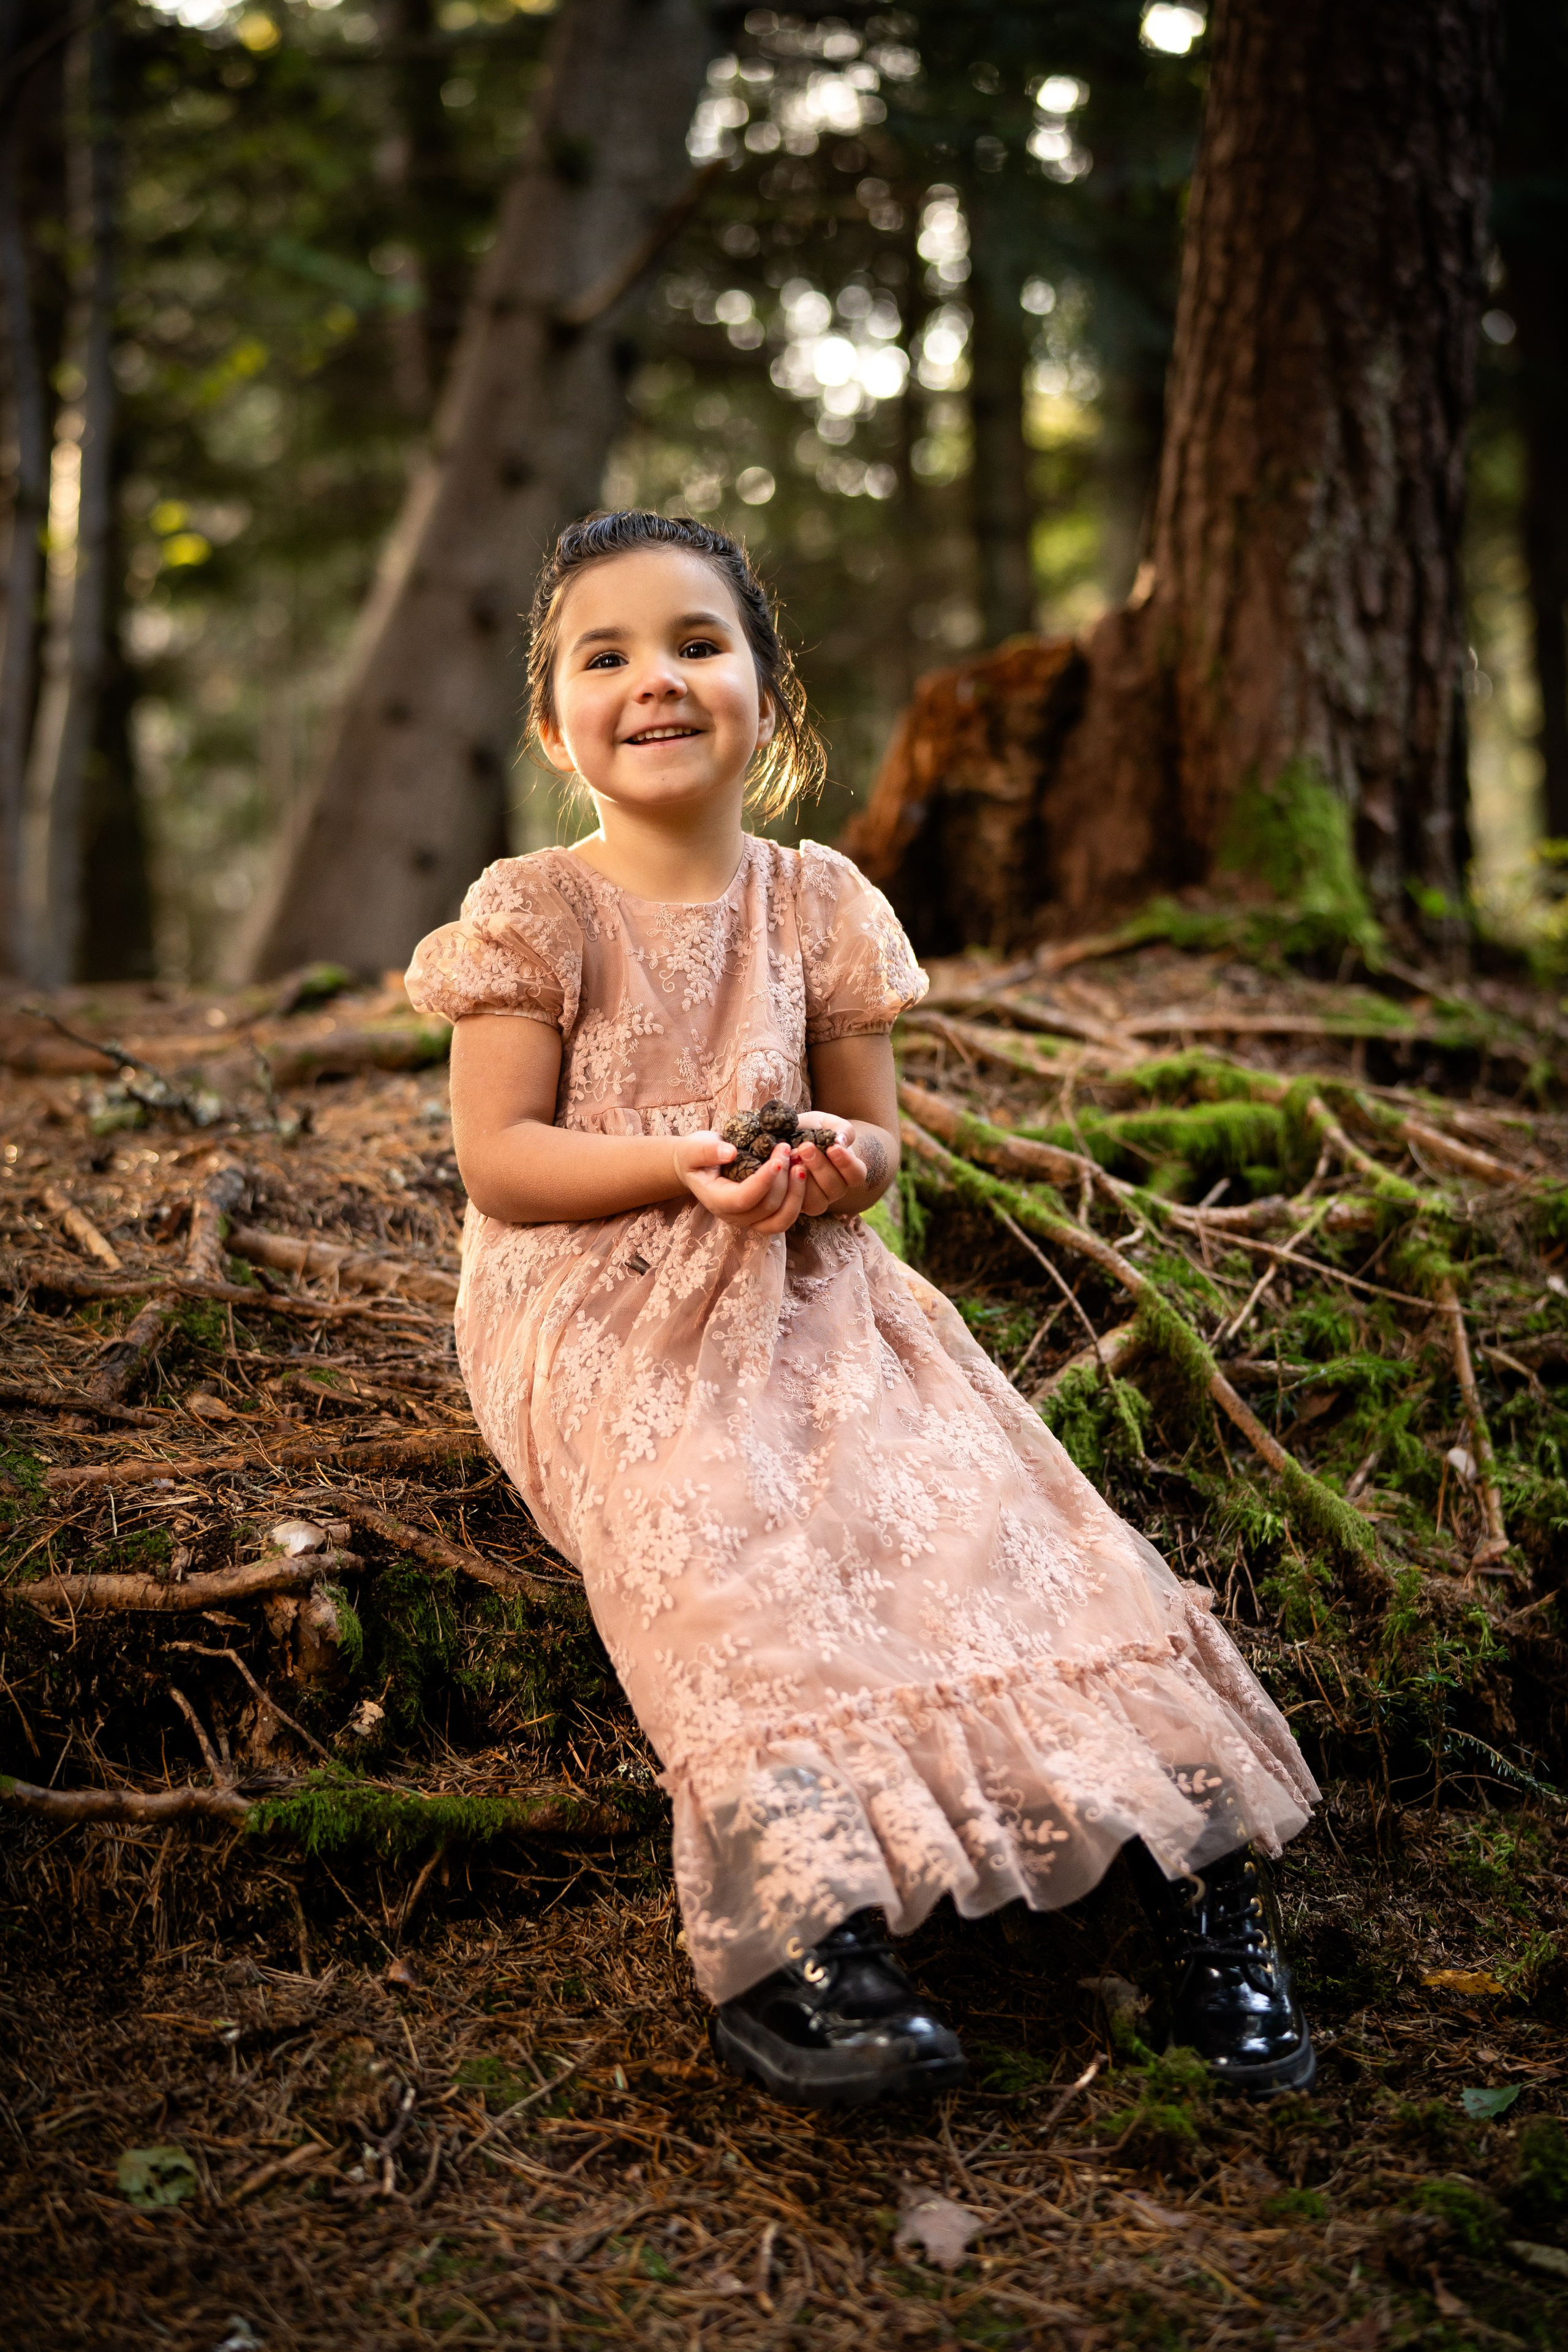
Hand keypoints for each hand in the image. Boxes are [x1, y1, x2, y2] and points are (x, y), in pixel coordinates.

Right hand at [672, 1130, 805, 1234]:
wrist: (699, 1165)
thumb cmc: (695, 1156)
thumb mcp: (693, 1149)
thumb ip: (706, 1151)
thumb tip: (729, 1153)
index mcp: (717, 1201)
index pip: (744, 1198)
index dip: (763, 1181)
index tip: (777, 1160)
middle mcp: (734, 1217)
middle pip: (767, 1207)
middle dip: (783, 1179)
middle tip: (788, 1149)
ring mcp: (751, 1220)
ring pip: (781, 1219)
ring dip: (796, 1193)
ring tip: (800, 1165)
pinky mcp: (764, 1216)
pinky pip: (786, 1217)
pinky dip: (798, 1198)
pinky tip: (801, 1174)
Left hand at [791, 1121, 869, 1216]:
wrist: (785, 1138)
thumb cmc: (811, 1130)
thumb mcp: (825, 1122)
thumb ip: (839, 1128)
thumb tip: (841, 1141)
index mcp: (847, 1171)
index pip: (857, 1174)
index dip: (847, 1164)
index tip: (833, 1147)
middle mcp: (835, 1189)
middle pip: (835, 1187)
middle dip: (819, 1166)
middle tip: (805, 1146)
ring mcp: (817, 1200)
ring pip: (817, 1201)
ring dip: (803, 1178)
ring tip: (791, 1157)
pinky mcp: (797, 1206)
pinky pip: (796, 1204)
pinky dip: (788, 1186)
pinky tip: (781, 1168)